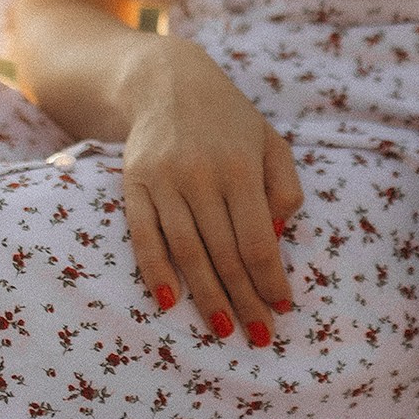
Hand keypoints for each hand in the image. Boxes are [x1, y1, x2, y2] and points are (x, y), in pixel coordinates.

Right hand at [118, 36, 301, 346]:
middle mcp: (202, 176)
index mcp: (242, 167)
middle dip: (244, 300)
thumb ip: (284, 187)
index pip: (258, 240)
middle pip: (225, 254)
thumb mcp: (271, 142)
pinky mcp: (134, 185)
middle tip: (259, 336)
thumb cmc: (230, 120)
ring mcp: (164, 181)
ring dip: (205, 297)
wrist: (166, 82)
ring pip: (186, 252)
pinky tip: (169, 301)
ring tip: (223, 329)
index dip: (270, 279)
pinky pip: (144, 236)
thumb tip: (277, 236)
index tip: (282, 308)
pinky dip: (155, 271)